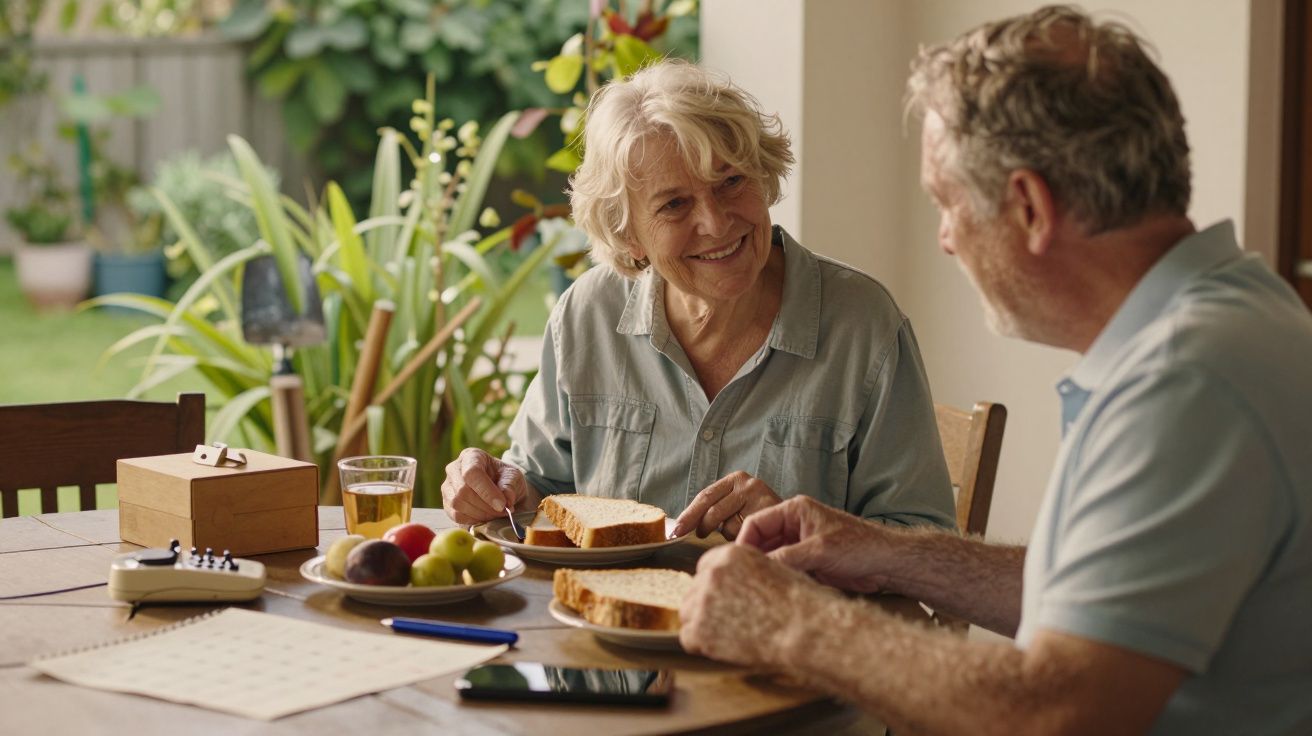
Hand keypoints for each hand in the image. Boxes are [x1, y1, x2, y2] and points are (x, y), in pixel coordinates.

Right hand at [440, 448, 526, 524]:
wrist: (500, 490)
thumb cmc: (506, 479)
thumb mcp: (514, 477)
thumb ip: (510, 486)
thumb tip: (506, 499)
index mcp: (471, 456)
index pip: (472, 473)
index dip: (486, 491)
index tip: (502, 505)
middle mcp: (454, 469)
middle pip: (463, 490)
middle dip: (485, 506)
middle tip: (503, 511)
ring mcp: (448, 487)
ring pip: (458, 504)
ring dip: (480, 514)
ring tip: (497, 514)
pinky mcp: (447, 504)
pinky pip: (456, 516)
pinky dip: (473, 520)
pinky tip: (486, 517)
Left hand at [672, 471, 781, 539]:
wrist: (798, 523)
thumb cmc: (759, 517)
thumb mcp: (735, 506)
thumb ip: (713, 511)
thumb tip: (678, 527)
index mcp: (736, 479)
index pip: (705, 497)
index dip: (688, 515)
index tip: (675, 532)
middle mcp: (748, 484)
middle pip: (712, 511)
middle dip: (702, 528)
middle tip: (699, 538)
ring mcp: (759, 497)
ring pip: (726, 526)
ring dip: (728, 536)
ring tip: (742, 533)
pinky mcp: (767, 513)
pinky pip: (742, 534)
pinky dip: (740, 540)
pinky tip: (751, 537)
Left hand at [679, 544, 838, 666]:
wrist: (806, 630)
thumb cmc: (801, 604)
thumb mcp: (773, 570)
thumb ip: (745, 574)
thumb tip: (733, 588)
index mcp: (730, 554)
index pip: (706, 568)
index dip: (717, 587)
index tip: (728, 600)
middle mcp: (712, 573)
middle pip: (694, 590)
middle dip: (709, 606)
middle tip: (731, 622)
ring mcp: (703, 601)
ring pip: (688, 613)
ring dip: (703, 625)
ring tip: (730, 635)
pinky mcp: (700, 630)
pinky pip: (687, 638)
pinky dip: (702, 646)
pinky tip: (724, 648)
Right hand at [738, 495, 895, 593]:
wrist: (887, 563)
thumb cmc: (860, 547)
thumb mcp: (819, 551)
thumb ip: (787, 557)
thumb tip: (756, 567)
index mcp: (795, 511)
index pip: (756, 522)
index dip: (743, 542)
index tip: (736, 563)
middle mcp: (794, 526)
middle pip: (760, 541)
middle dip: (751, 558)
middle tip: (741, 579)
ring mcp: (800, 545)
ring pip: (770, 557)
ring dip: (764, 571)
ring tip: (753, 587)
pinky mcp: (807, 562)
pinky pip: (783, 569)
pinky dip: (776, 579)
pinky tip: (771, 591)